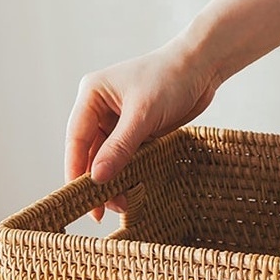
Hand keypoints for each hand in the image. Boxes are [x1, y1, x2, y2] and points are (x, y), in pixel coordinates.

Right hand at [65, 37, 217, 220]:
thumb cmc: (170, 79)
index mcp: (91, 96)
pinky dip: (131, 173)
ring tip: (125, 205)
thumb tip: (97, 178)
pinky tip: (135, 191)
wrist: (203, 67)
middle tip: (104, 212)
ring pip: (111, 157)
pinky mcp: (140, 129)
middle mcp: (101, 108)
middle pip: (92, 152)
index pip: (76, 139)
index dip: (77, 171)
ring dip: (116, 180)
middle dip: (98, 181)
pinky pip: (130, 156)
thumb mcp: (143, 115)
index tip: (80, 198)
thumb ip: (120, 147)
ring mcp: (120, 119)